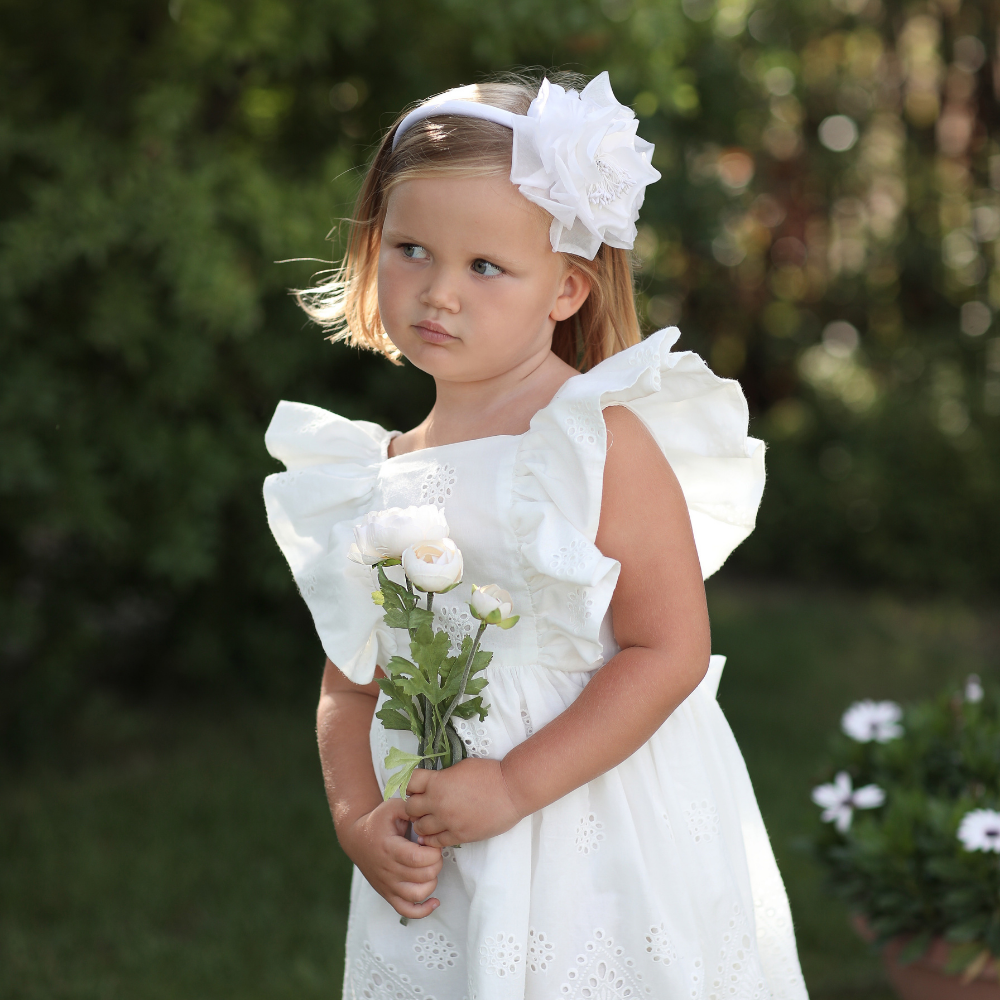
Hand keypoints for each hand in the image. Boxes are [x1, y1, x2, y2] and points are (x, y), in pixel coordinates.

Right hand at [337, 797, 442, 918]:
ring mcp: (388, 885)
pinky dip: (423, 910)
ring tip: (430, 867)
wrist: (357, 838)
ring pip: (417, 895)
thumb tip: (429, 819)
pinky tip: (434, 900)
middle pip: (422, 876)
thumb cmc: (378, 822)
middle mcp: (388, 870)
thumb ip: (412, 809)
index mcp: (389, 848)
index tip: (430, 840)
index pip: (417, 858)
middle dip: (436, 862)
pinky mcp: (389, 894)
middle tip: (432, 851)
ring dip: (431, 882)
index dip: (432, 851)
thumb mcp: (393, 807)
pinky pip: (407, 911)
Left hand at [404, 758, 523, 846]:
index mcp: (438, 782)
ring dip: (422, 824)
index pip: (409, 783)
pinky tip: (436, 834)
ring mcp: (447, 821)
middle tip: (422, 806)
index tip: (417, 787)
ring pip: (420, 828)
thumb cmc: (490, 774)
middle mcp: (438, 802)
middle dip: (414, 807)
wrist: (511, 790)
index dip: (411, 785)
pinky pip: (436, 842)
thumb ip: (443, 777)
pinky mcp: (459, 836)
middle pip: (410, 808)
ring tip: (430, 821)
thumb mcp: (461, 766)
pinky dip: (432, 839)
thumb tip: (434, 783)